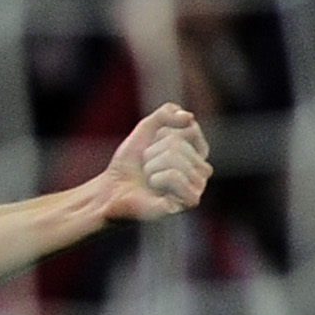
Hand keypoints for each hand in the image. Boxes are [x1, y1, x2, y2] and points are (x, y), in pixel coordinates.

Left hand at [96, 102, 210, 222]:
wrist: (111, 190)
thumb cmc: (130, 163)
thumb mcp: (146, 129)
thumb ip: (166, 113)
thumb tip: (188, 117)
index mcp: (198, 152)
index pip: (189, 128)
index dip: (161, 135)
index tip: (151, 148)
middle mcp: (203, 170)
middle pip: (177, 143)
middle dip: (153, 153)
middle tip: (146, 169)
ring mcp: (197, 187)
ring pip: (174, 156)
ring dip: (151, 166)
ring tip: (148, 179)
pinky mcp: (188, 202)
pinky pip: (175, 175)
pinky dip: (157, 178)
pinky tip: (154, 189)